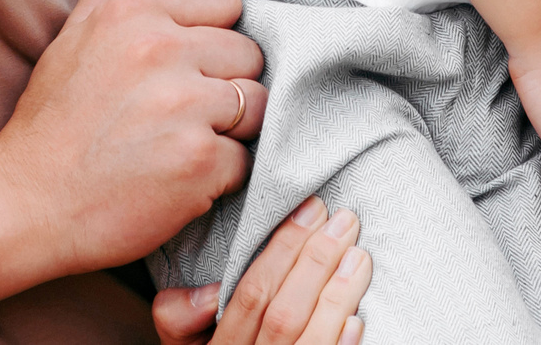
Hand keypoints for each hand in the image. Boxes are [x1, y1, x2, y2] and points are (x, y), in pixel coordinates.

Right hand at [0, 0, 269, 274]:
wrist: (25, 207)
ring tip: (177, 143)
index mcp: (134, 13)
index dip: (211, 36)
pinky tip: (176, 177)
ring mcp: (185, 106)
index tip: (181, 66)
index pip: (226, 0)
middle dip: (223, 84)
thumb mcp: (76, 33)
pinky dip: (218, 175)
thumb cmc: (52, 122)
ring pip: (257, 105)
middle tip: (176, 113)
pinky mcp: (200, 161)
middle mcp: (163, 51)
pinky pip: (244, 159)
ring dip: (228, 130)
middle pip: (249, 54)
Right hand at [153, 196, 373, 344]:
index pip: (251, 295)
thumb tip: (209, 292)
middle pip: (284, 313)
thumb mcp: (184, 342)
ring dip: (338, 295)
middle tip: (345, 221)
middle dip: (317, 260)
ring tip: (359, 257)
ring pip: (310, 339)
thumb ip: (180, 315)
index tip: (312, 210)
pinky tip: (356, 320)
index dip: (283, 248)